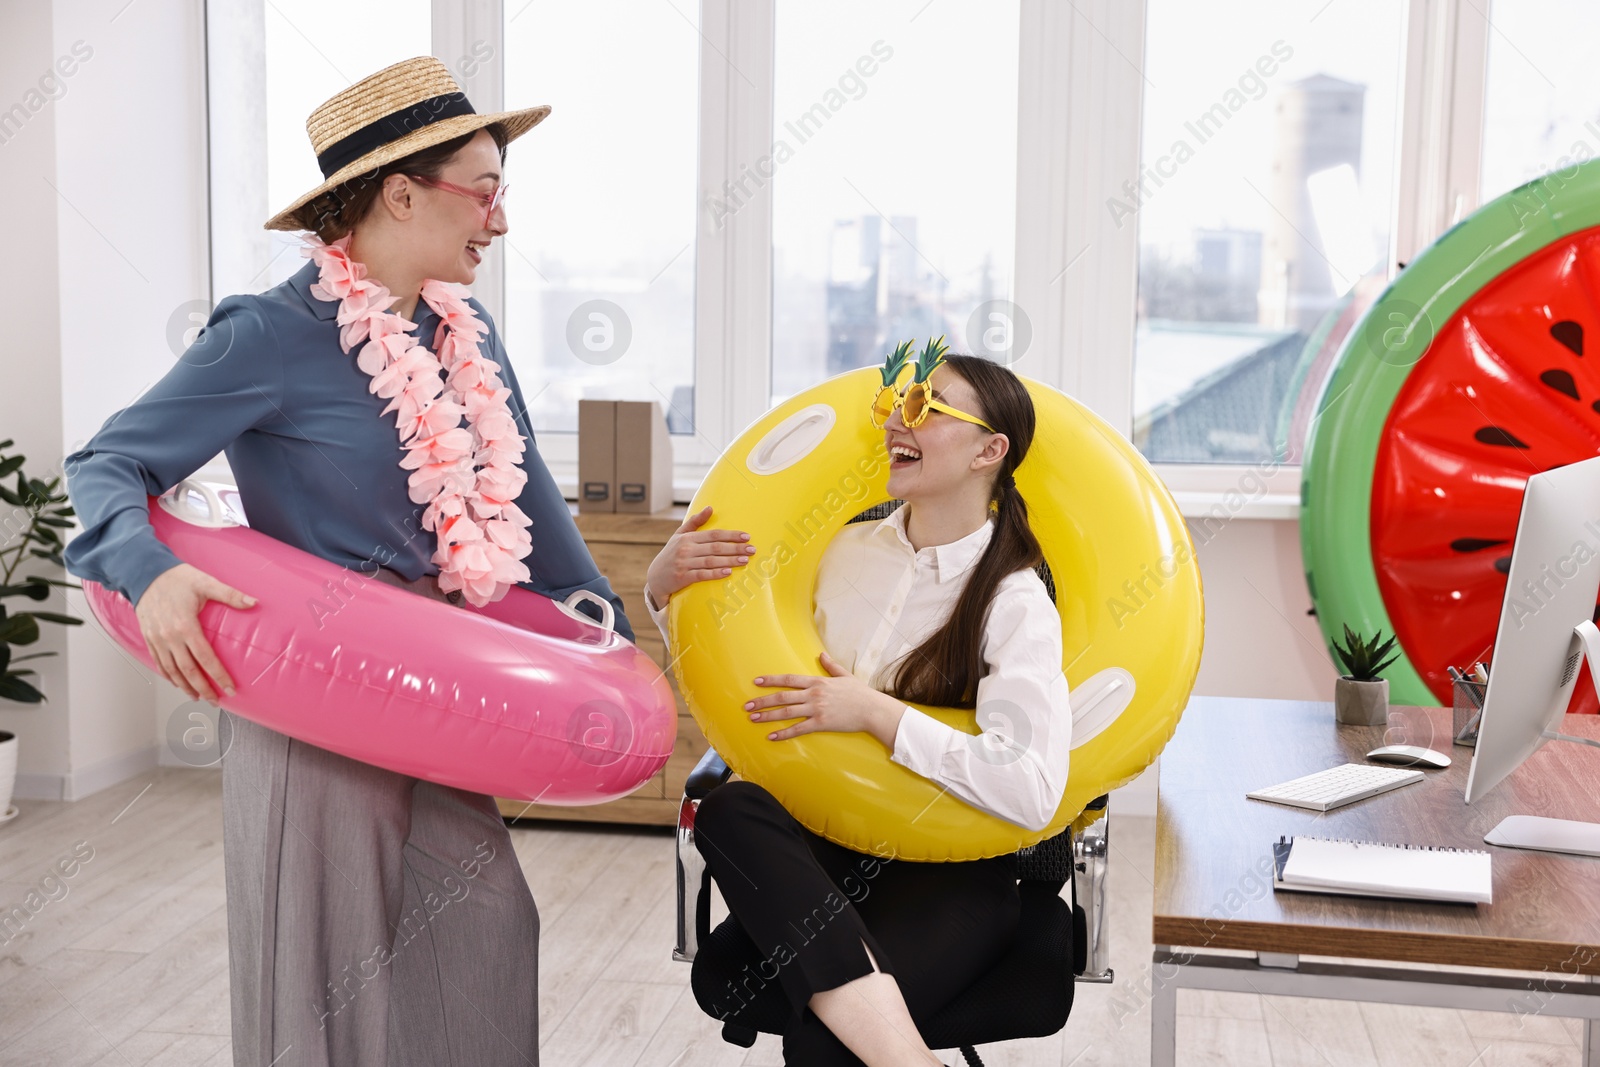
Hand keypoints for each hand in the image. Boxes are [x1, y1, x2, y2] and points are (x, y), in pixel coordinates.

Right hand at [134, 563, 255, 701]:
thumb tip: (254, 602)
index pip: (205, 658)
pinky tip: (177, 683)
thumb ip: (230, 594)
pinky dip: (167, 676)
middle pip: (187, 671)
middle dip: (203, 689)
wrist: (144, 572)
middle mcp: (169, 637)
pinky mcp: (148, 637)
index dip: (218, 676)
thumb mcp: (206, 583)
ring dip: (185, 686)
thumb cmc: (176, 578)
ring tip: (197, 697)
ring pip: (171, 670)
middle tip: (216, 700)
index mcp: (185, 626)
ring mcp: (156, 639)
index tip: (229, 688)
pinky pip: (158, 662)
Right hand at [644, 504, 755, 607]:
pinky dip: (716, 573)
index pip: (714, 535)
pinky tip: (728, 572)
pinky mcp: (683, 578)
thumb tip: (710, 508)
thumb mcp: (679, 536)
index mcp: (688, 538)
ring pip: (711, 561)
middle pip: (715, 547)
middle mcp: (686, 549)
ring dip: (730, 560)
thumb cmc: (671, 555)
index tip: (747, 536)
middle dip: (735, 548)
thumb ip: (695, 522)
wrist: (655, 578)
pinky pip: (702, 575)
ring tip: (745, 560)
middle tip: (752, 549)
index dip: (731, 535)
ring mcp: (684, 564)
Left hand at [745, 651, 906, 747]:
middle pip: (782, 697)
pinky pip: (798, 729)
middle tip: (747, 705)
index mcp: (817, 682)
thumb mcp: (844, 675)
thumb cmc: (860, 693)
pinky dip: (783, 734)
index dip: (771, 680)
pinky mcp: (820, 723)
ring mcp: (816, 709)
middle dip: (762, 701)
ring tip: (753, 719)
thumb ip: (830, 665)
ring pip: (786, 713)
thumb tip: (822, 654)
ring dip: (767, 716)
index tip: (756, 682)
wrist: (872, 709)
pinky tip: (771, 736)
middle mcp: (813, 694)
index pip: (788, 679)